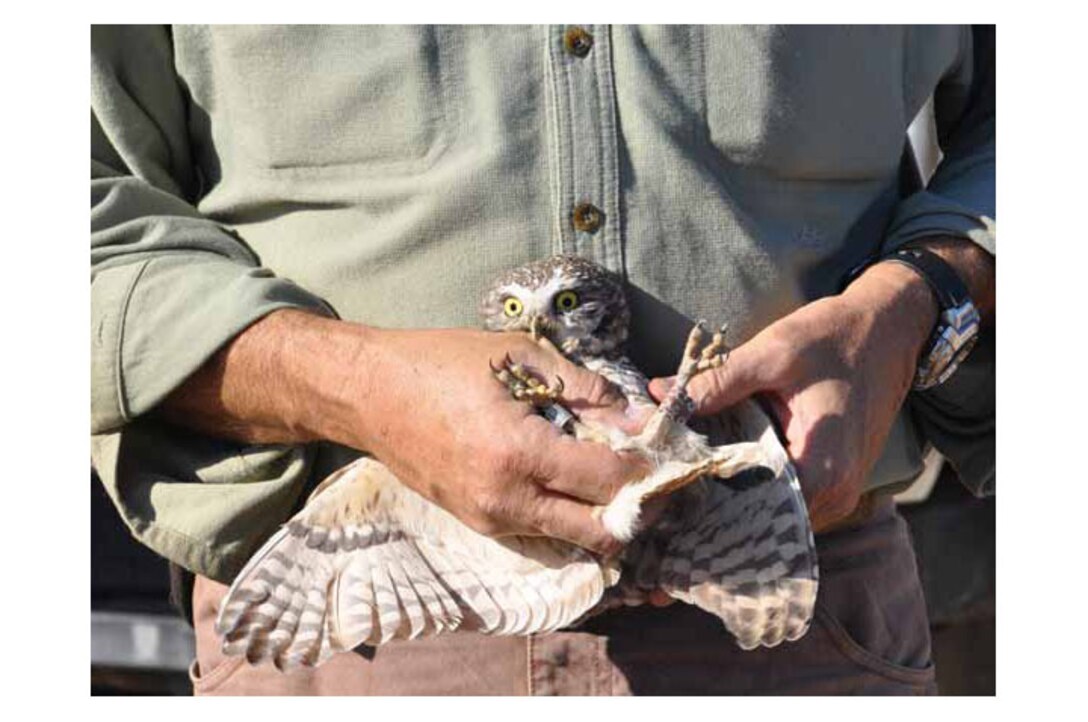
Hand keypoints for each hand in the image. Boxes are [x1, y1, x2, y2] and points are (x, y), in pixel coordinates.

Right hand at [161, 311, 646, 554]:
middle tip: (650, 477)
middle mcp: (508, 500)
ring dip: (602, 515)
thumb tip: (637, 415)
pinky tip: (574, 480)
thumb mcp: (519, 358)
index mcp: (520, 453)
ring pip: (570, 539)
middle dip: (634, 508)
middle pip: (598, 531)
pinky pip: (539, 532)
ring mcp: (490, 519)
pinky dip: (567, 514)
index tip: (666, 451)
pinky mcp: (477, 522)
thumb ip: (585, 389)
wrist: (368, 394)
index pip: (609, 479)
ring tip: (616, 475)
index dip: (647, 468)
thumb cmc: (441, 363)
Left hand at [648, 263, 937, 531]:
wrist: (888, 330)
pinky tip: (726, 457)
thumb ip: (717, 382)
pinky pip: (787, 495)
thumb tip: (659, 395)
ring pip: (772, 507)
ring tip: (692, 463)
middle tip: (671, 469)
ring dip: (735, 488)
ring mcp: (838, 495)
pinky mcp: (836, 484)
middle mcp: (834, 496)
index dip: (705, 492)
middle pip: (760, 514)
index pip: (751, 507)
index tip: (669, 473)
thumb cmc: (835, 338)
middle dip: (714, 493)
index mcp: (822, 470)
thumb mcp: (772, 353)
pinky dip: (757, 480)